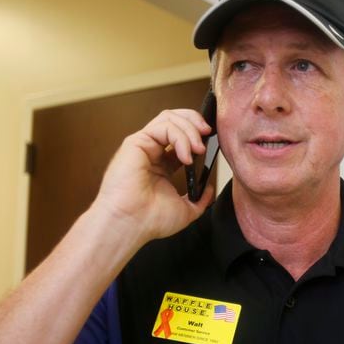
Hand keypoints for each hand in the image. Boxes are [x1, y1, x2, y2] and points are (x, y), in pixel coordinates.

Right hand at [91, 109, 215, 243]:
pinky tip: (186, 157)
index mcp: (162, 164)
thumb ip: (200, 199)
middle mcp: (152, 151)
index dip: (198, 133)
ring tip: (199, 148)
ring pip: (169, 118)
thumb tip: (210, 189)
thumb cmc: (150, 221)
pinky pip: (163, 126)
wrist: (130, 225)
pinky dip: (180, 137)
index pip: (181, 136)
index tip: (212, 141)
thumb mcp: (186, 210)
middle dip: (195, 122)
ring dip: (190, 129)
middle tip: (208, 134)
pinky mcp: (136, 142)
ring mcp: (143, 145)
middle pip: (174, 119)